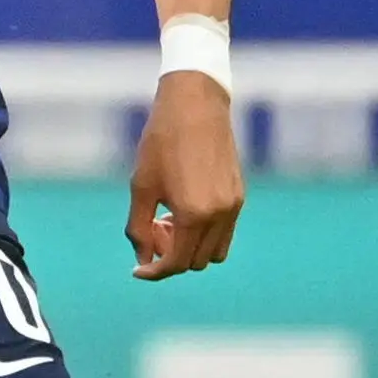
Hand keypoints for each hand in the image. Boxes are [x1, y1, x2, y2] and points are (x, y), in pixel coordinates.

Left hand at [127, 72, 241, 279]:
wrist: (195, 106)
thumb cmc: (161, 143)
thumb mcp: (141, 187)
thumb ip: (138, 228)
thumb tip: (142, 261)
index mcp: (194, 214)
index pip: (176, 263)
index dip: (154, 271)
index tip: (137, 270)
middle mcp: (220, 215)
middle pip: (195, 262)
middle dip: (170, 256)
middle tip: (151, 230)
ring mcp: (234, 206)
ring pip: (214, 252)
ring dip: (189, 248)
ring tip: (168, 220)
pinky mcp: (239, 195)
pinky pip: (225, 233)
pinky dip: (204, 235)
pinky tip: (184, 211)